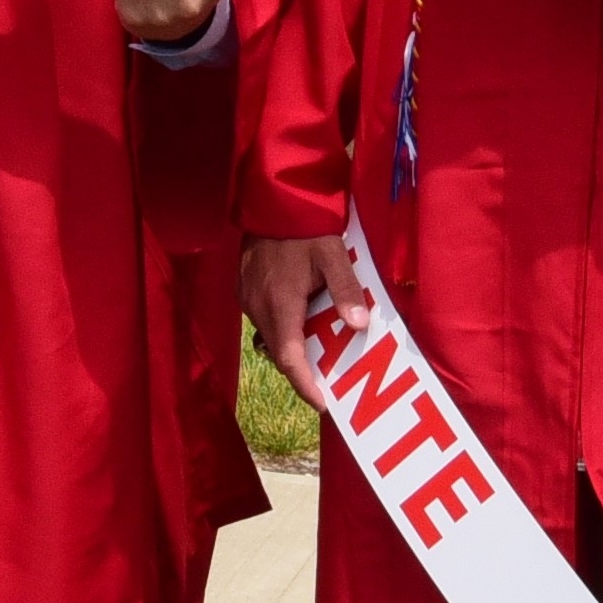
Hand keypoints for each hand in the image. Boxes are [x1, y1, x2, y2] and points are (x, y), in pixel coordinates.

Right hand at [242, 232, 362, 406]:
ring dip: (292, 347)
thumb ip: (346, 290)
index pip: (289, 358)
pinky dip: (282, 328)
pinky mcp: (244, 289)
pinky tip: (301, 318)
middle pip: (279, 352)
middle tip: (328, 380)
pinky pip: (263, 320)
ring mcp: (247, 298)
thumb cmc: (305, 227)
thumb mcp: (333, 255)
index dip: (305, 385)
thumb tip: (358, 324)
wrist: (272, 199)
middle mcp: (257, 306)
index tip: (321, 404)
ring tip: (319, 350)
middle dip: (302, 370)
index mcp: (280, 302)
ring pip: (270, 337)